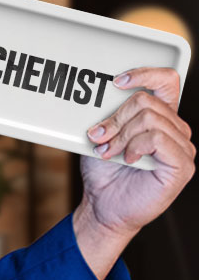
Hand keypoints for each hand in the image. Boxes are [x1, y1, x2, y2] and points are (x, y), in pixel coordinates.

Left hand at [73, 68, 194, 275]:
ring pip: (149, 119)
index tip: (116, 81)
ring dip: (120, 135)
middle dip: (115, 118)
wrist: (103, 206)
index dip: (145, 73)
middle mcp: (175, 129)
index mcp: (160, 117)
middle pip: (146, 101)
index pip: (167, 81)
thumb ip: (107, 115)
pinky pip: (157, 138)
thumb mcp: (102, 135)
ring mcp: (182, 147)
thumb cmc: (104, 171)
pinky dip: (134, 146)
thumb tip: (98, 95)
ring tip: (107, 152)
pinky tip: (127, 159)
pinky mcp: (182, 165)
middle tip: (98, 137)